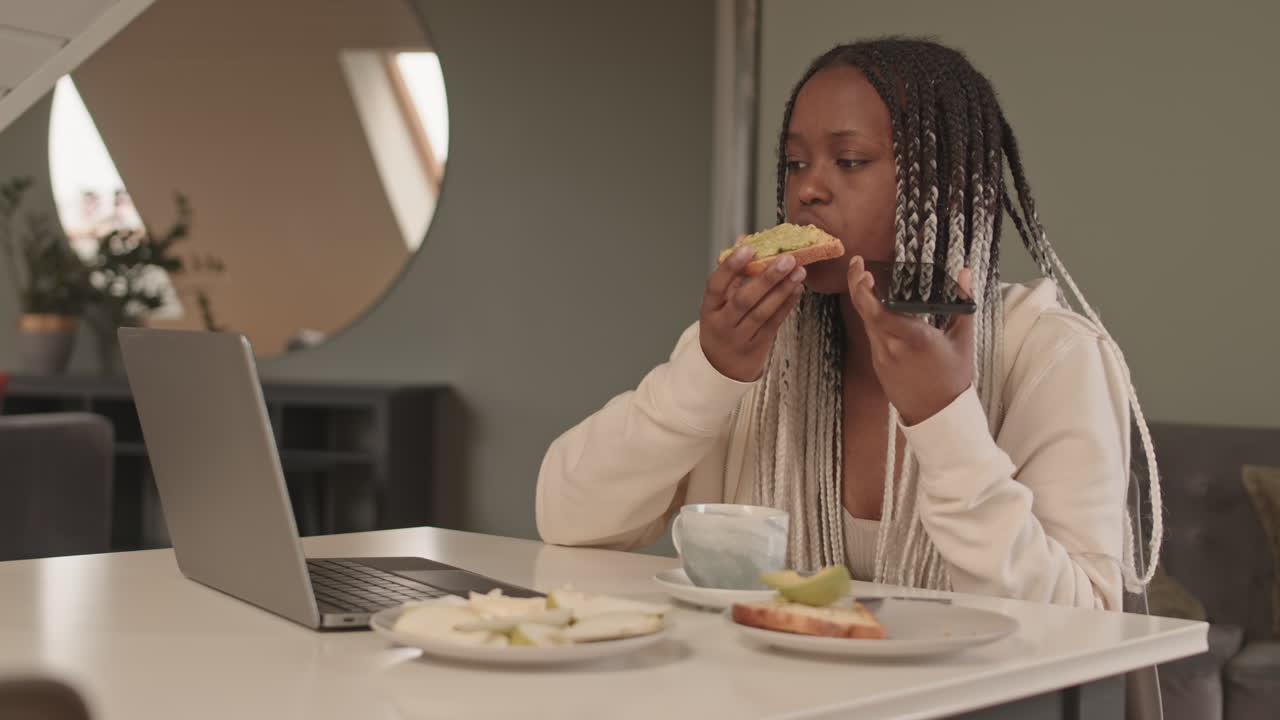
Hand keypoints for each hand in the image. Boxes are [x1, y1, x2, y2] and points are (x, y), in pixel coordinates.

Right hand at [700, 244, 806, 381]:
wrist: (722, 367)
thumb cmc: (722, 324)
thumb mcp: (719, 301)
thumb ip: (731, 272)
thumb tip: (744, 239)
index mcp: (709, 308)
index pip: (715, 285)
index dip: (730, 267)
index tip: (748, 248)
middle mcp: (722, 324)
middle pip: (744, 300)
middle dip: (767, 278)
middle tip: (787, 259)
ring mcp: (740, 337)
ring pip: (763, 312)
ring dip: (783, 290)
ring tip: (799, 271)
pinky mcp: (758, 346)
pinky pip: (775, 323)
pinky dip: (787, 304)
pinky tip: (797, 289)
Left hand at [846, 256, 973, 424]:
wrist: (938, 414)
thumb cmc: (954, 376)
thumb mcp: (963, 337)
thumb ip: (962, 300)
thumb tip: (964, 271)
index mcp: (914, 339)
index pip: (877, 312)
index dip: (863, 290)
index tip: (862, 270)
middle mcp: (892, 347)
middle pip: (864, 313)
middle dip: (857, 286)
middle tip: (858, 266)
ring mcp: (881, 357)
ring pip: (866, 323)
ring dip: (863, 301)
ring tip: (867, 279)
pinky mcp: (877, 364)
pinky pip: (871, 335)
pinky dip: (871, 317)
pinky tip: (876, 305)